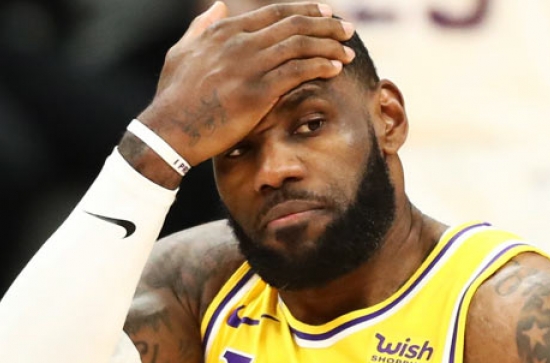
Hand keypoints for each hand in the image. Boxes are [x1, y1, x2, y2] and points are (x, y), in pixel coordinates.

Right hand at [137, 2, 354, 165]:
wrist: (169, 130)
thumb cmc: (173, 98)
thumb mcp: (182, 53)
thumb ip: (202, 28)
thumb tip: (218, 7)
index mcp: (225, 31)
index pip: (274, 13)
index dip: (303, 11)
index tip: (323, 13)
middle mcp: (240, 42)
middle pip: (293, 24)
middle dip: (325, 23)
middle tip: (346, 28)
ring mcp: (249, 65)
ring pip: (300, 45)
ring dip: (329, 44)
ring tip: (348, 49)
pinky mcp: (257, 92)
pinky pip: (298, 72)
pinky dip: (320, 66)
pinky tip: (336, 67)